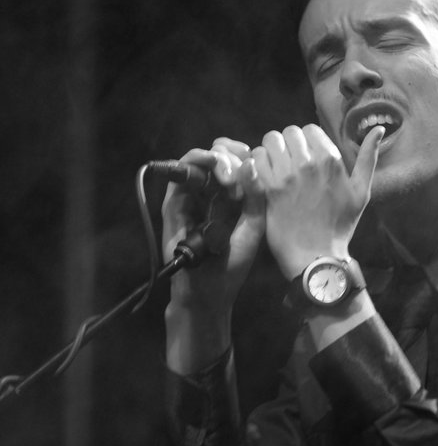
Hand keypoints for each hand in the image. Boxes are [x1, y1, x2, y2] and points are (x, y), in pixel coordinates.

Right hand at [162, 137, 264, 312]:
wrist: (207, 291)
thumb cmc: (232, 264)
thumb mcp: (254, 228)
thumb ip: (256, 197)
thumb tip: (250, 163)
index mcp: (233, 196)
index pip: (237, 160)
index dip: (244, 154)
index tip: (255, 165)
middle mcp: (212, 192)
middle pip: (218, 153)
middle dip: (231, 155)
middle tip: (238, 177)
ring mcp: (192, 196)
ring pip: (200, 158)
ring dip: (216, 159)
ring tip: (228, 178)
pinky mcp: (174, 203)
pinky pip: (181, 173)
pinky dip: (197, 164)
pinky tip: (215, 174)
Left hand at [252, 123, 383, 279]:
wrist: (316, 256)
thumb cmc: (340, 225)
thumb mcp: (361, 191)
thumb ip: (368, 157)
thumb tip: (379, 128)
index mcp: (331, 160)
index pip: (309, 129)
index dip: (306, 141)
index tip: (305, 156)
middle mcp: (309, 163)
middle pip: (289, 132)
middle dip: (288, 144)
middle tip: (288, 161)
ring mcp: (288, 175)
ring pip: (271, 140)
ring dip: (271, 150)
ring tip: (275, 166)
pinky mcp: (269, 188)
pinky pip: (257, 159)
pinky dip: (258, 164)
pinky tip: (264, 176)